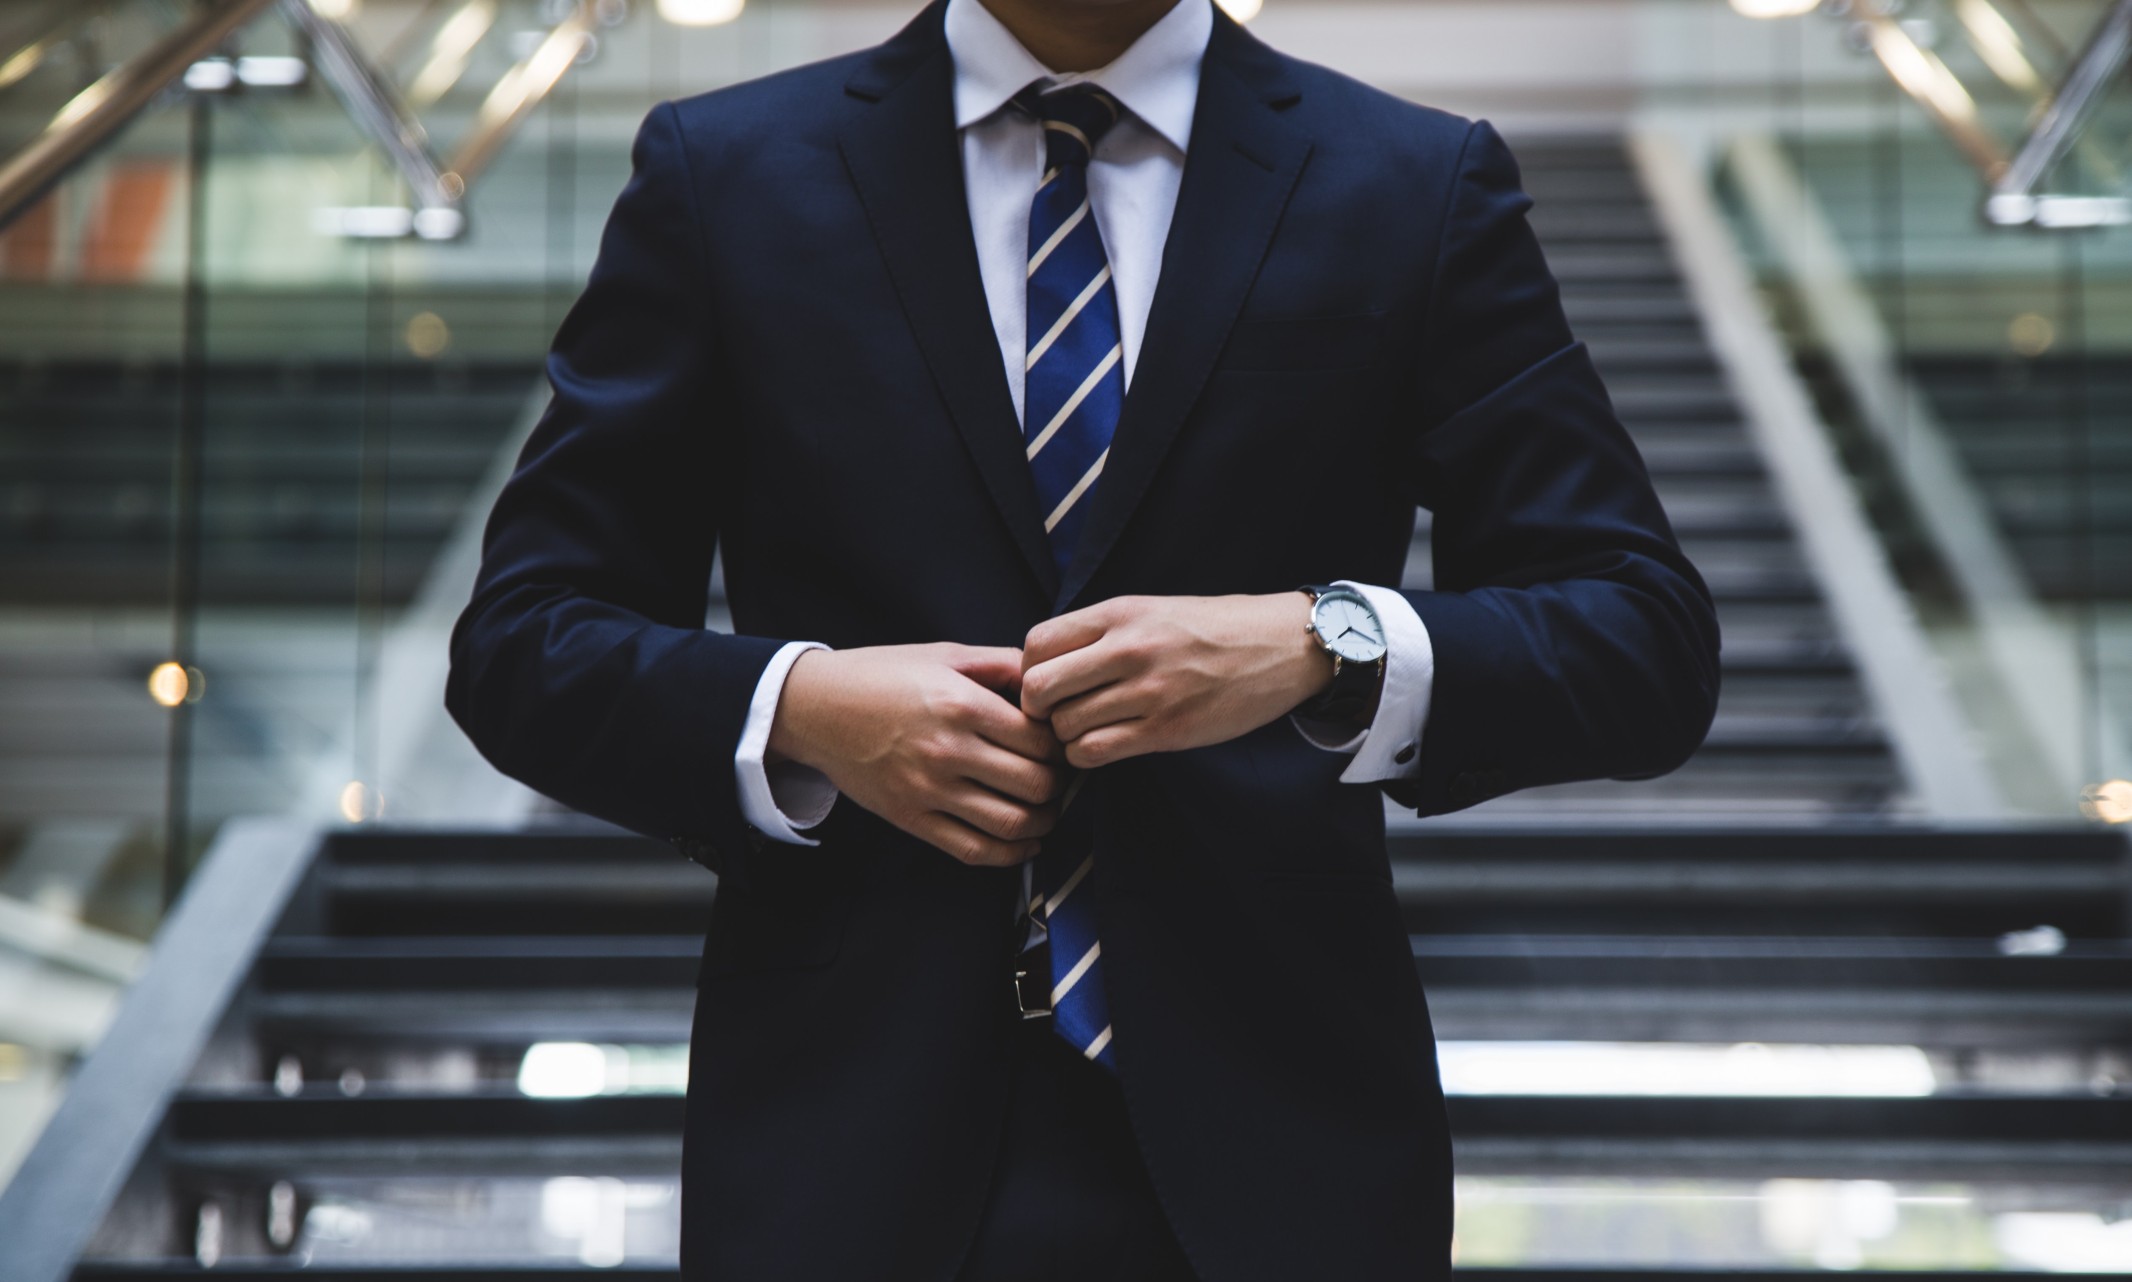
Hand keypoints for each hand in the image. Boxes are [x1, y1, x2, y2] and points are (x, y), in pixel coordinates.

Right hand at [767, 643, 1066, 865]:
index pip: (1040, 740)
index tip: (1061, 744)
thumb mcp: (945, 655)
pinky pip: (973, 850)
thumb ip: (1002, 664)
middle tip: (1060, 777)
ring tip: (1047, 810)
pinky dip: (1010, 854)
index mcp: (962, 704)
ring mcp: (928, 790)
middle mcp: (948, 750)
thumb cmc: (882, 675)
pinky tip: (1025, 843)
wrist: (816, 708)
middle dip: (1058, 785)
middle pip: (1035, 784)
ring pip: (1011, 823)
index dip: (1062, 745)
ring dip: (1043, 822)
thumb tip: (1049, 679)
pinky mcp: (911, 818)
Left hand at [1020, 594, 1336, 769]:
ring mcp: (1149, 692)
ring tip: (1087, 729)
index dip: (1029, 670)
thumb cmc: (1212, 629)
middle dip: (1038, 708)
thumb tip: (1044, 664)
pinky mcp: (1167, 730)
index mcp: (1120, 613)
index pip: (1036, 644)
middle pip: (1039, 689)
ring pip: (1065, 727)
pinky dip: (1088, 755)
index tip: (1047, 682)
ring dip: (1066, 736)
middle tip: (1057, 714)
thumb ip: (1100, 632)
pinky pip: (1095, 752)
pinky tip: (1104, 745)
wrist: (1281, 646)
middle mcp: (1129, 649)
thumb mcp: (1151, 610)